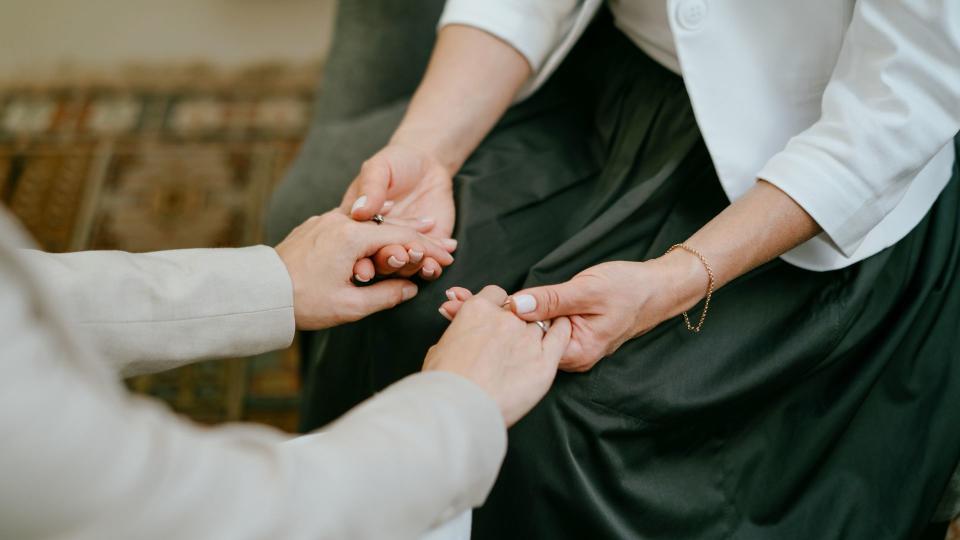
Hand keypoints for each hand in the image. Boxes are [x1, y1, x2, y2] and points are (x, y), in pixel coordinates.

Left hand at [275, 210, 453, 329]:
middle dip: (421, 234)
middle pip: (391, 225)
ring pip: (372, 223)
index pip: (402, 239)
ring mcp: (325, 221)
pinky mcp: (315, 227)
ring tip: (424, 226)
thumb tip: (411, 288)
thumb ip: (386, 295)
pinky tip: (385, 224)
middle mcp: (340, 220)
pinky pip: (353, 223)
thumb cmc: (304, 302)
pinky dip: (374, 227)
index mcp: (352, 236)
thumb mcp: (350, 306)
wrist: (259, 292)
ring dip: (398, 227)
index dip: (429, 249)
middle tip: (446, 240)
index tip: (448, 258)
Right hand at [341, 143, 455, 280]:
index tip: (362, 270)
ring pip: (405, 268)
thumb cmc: (396, 163)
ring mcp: (402, 249)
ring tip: (425, 259)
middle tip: (399, 257)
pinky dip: (434, 266)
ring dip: (414, 266)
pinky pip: (428, 265)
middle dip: (389, 263)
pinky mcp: (426, 251)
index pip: (356, 247)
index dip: (358, 260)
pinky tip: (441, 260)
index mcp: (357, 227)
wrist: (427, 166)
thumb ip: (370, 189)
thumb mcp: (379, 169)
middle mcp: (377, 243)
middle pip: (380, 261)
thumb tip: (358, 211)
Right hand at [423, 286, 570, 425]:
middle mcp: (506, 319)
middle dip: (516, 320)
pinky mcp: (544, 361)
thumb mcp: (439, 349)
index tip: (496, 319)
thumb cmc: (443, 383)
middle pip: (519, 309)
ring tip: (530, 345)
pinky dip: (562, 329)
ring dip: (536, 329)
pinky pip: (561, 335)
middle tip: (509, 339)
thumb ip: (456, 335)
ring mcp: (527, 338)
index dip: (497, 306)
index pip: (496, 294)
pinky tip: (561, 327)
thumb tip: (459, 335)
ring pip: (539, 322)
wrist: (459, 408)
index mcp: (478, 310)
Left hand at [439, 256, 707, 371]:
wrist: (657, 290)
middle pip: (515, 341)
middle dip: (480, 323)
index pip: (521, 343)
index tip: (456, 309)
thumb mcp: (588, 291)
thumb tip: (516, 305)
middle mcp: (564, 354)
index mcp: (573, 352)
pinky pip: (530, 324)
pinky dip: (508, 313)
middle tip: (445, 305)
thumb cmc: (629, 290)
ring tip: (453, 304)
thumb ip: (552, 300)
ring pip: (519, 332)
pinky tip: (482, 305)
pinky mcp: (562, 330)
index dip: (488, 327)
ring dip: (489, 318)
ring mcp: (562, 344)